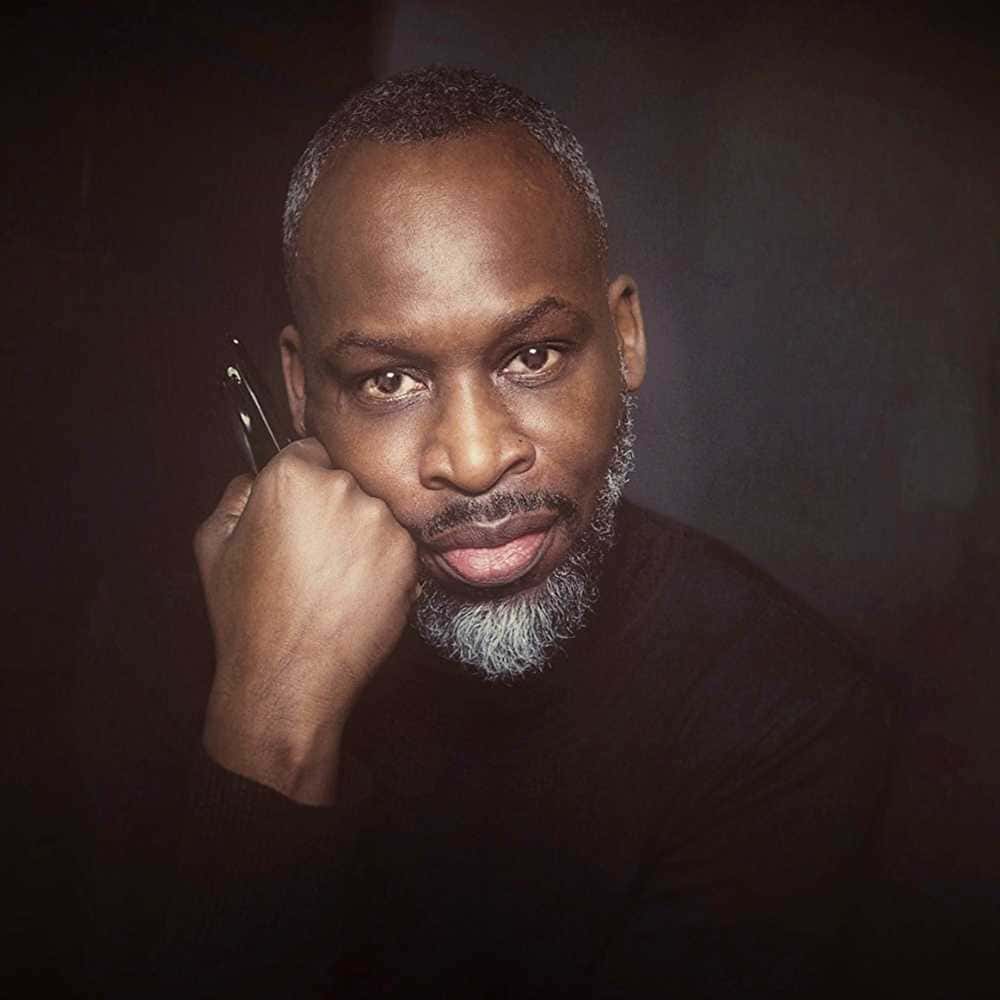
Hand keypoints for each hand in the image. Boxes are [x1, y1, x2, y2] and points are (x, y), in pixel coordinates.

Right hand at [193, 437, 418, 803]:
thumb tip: (253, 478)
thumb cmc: (246, 615)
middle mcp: (344, 489)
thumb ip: (236, 495)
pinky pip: (395, 545)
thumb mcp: (214, 544)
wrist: (290, 677)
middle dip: (332, 507)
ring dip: (360, 534)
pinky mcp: (408, 556)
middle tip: (311, 552)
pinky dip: (381, 562)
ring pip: (373, 513)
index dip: (303, 481)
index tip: (298, 509)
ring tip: (330, 578)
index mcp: (292, 476)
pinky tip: (353, 592)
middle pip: (345, 481)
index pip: (310, 451)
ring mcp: (381, 522)